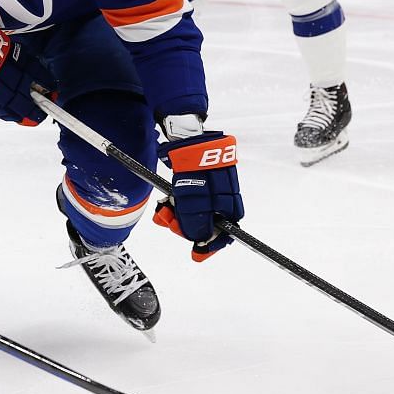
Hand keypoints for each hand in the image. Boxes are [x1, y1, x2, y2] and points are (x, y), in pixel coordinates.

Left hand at [151, 129, 242, 261]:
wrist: (186, 141)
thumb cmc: (196, 170)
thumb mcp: (195, 202)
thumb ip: (198, 223)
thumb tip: (200, 241)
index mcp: (229, 204)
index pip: (226, 232)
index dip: (212, 244)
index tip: (198, 252)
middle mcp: (222, 198)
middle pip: (205, 224)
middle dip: (185, 227)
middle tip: (170, 223)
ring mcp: (208, 190)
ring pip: (192, 213)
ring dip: (175, 216)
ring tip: (164, 211)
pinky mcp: (195, 182)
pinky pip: (185, 201)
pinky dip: (174, 205)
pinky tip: (164, 205)